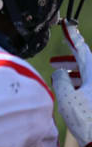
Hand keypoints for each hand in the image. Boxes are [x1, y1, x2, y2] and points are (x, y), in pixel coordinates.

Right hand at [51, 20, 91, 146]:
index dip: (73, 38)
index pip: (82, 50)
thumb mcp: (67, 97)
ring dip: (76, 73)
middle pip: (88, 62)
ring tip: (63, 76)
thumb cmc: (87, 120)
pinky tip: (72, 90)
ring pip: (91, 74)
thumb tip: (59, 74)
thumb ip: (60, 80)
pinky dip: (82, 83)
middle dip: (72, 60)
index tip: (67, 26)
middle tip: (58, 61)